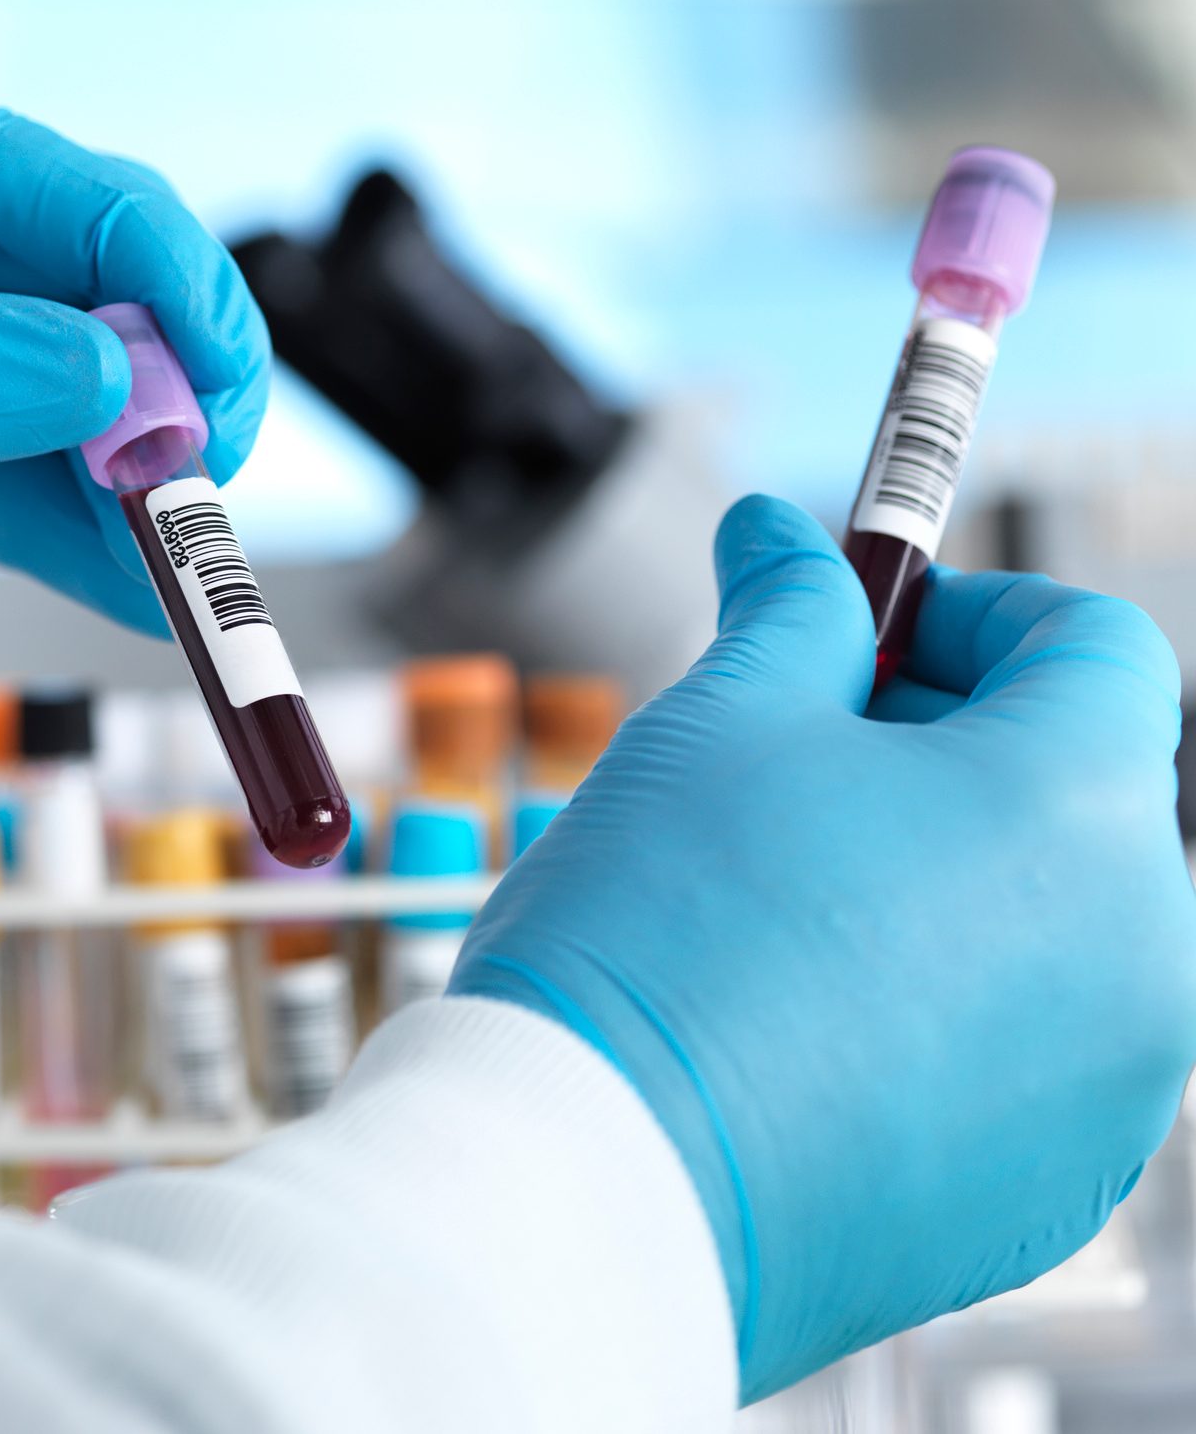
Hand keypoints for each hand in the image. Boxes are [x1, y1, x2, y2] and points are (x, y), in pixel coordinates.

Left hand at [0, 21, 267, 719]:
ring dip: (145, 476)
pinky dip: (96, 544)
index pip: (30, 175)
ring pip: (81, 402)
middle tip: (207, 469)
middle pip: (84, 287)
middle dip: (162, 377)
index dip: (143, 265)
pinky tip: (144, 586)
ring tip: (191, 551)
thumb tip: (111, 385)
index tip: (210, 362)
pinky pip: (36, 498)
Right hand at [452, 494, 1195, 1399]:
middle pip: (1075, 792)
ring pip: (1047, 932)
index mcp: (1083, 805)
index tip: (864, 634)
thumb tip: (783, 536)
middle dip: (943, 751)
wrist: (598, 1188)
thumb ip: (787, 609)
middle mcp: (1145, 955)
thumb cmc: (656, 934)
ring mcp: (1109, 1096)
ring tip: (778, 906)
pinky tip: (798, 1023)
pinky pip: (1020, 1062)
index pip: (1092, 646)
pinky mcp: (1044, 1200)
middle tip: (791, 765)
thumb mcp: (716, 719)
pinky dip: (939, 1016)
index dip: (970, 614)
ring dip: (939, 885)